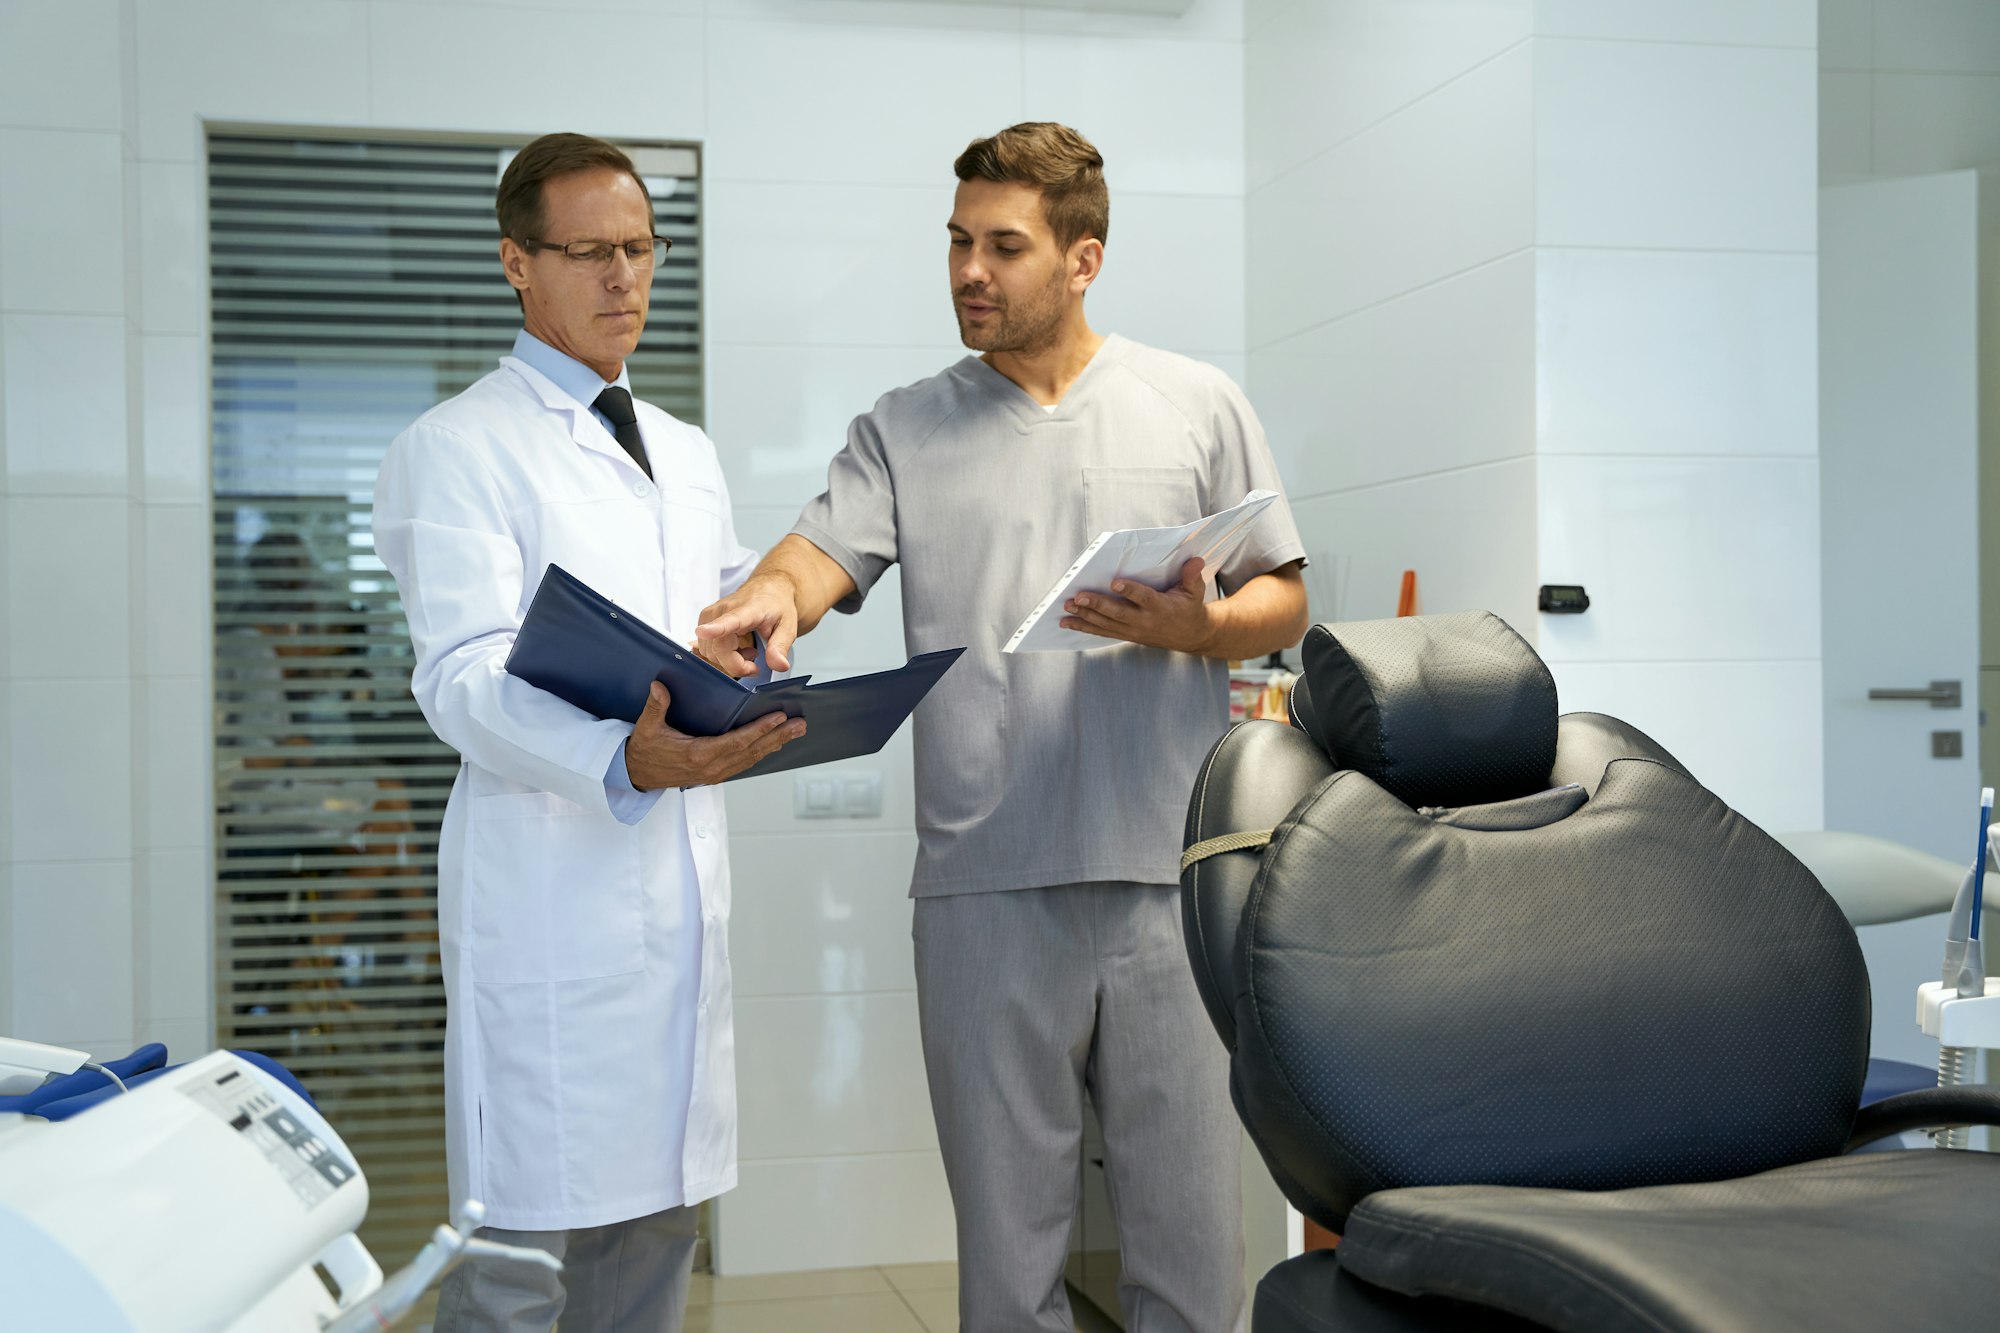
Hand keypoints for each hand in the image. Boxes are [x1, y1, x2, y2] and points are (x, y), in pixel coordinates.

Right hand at [625, 682, 805, 788]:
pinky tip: (774, 743)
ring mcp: (715, 773)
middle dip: (778, 737)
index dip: (760, 730)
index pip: (737, 741)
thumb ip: (655, 707)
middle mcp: (712, 767)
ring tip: (795, 732)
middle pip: (752, 750)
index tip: (778, 718)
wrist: (638, 775)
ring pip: (752, 758)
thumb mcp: (647, 728)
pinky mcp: (716, 775)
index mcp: (698, 754)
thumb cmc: (645, 751)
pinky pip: (744, 763)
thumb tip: (659, 686)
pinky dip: (762, 751)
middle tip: (800, 725)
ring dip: (775, 744)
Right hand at [696, 573, 800, 676]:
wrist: (768, 588)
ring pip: (710, 652)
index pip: (729, 620)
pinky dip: (720, 654)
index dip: (715, 629)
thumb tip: (779, 665)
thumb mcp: (788, 627)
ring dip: (729, 660)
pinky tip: (734, 646)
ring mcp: (711, 614)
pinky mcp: (704, 619)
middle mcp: (724, 609)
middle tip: (755, 658)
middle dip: (737, 664)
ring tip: (747, 649)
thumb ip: (781, 647)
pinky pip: (706, 647)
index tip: (704, 632)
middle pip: (718, 649)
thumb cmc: (776, 605)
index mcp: (748, 609)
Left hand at [1059, 557, 1215, 654]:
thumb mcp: (1195, 592)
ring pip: (1105, 624)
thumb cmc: (1189, 608)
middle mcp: (1144, 621)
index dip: (1130, 590)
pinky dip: (1083, 627)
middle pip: (1117, 613)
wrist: (1190, 636)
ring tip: (1067, 608)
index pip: (1144, 598)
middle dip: (1097, 605)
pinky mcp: (1125, 634)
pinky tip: (1067, 623)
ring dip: (1084, 616)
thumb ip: (1193, 576)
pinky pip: (1102, 632)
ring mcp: (1133, 630)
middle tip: (1078, 597)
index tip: (1116, 582)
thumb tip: (1195, 561)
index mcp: (1161, 607)